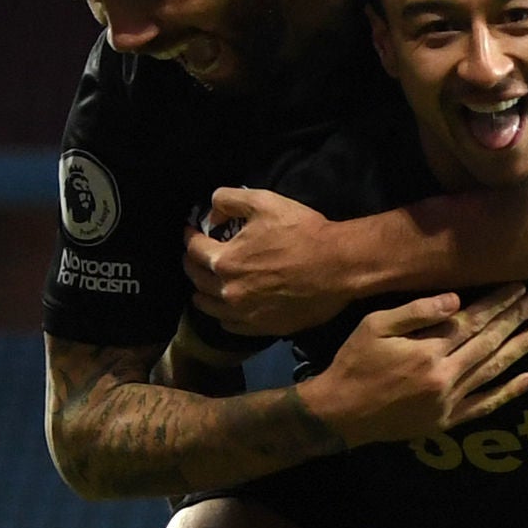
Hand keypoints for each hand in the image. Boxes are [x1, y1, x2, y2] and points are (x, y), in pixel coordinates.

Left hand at [187, 187, 357, 335]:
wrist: (338, 266)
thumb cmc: (303, 232)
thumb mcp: (264, 202)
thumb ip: (229, 199)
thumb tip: (211, 209)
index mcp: (225, 260)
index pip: (194, 249)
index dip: (189, 236)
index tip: (191, 231)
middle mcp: (229, 291)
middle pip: (197, 279)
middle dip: (191, 264)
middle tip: (194, 256)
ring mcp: (245, 313)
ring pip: (209, 306)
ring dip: (201, 293)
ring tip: (202, 286)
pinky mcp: (263, 327)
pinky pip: (230, 325)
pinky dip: (222, 315)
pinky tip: (225, 309)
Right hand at [302, 286, 527, 446]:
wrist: (340, 413)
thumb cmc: (354, 363)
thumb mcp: (374, 326)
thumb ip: (416, 312)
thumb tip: (456, 300)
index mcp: (427, 350)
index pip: (473, 321)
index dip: (498, 303)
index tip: (519, 288)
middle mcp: (444, 376)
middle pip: (489, 342)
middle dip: (516, 319)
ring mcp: (449, 401)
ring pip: (493, 371)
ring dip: (521, 350)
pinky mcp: (447, 420)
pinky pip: (484, 406)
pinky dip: (508, 393)